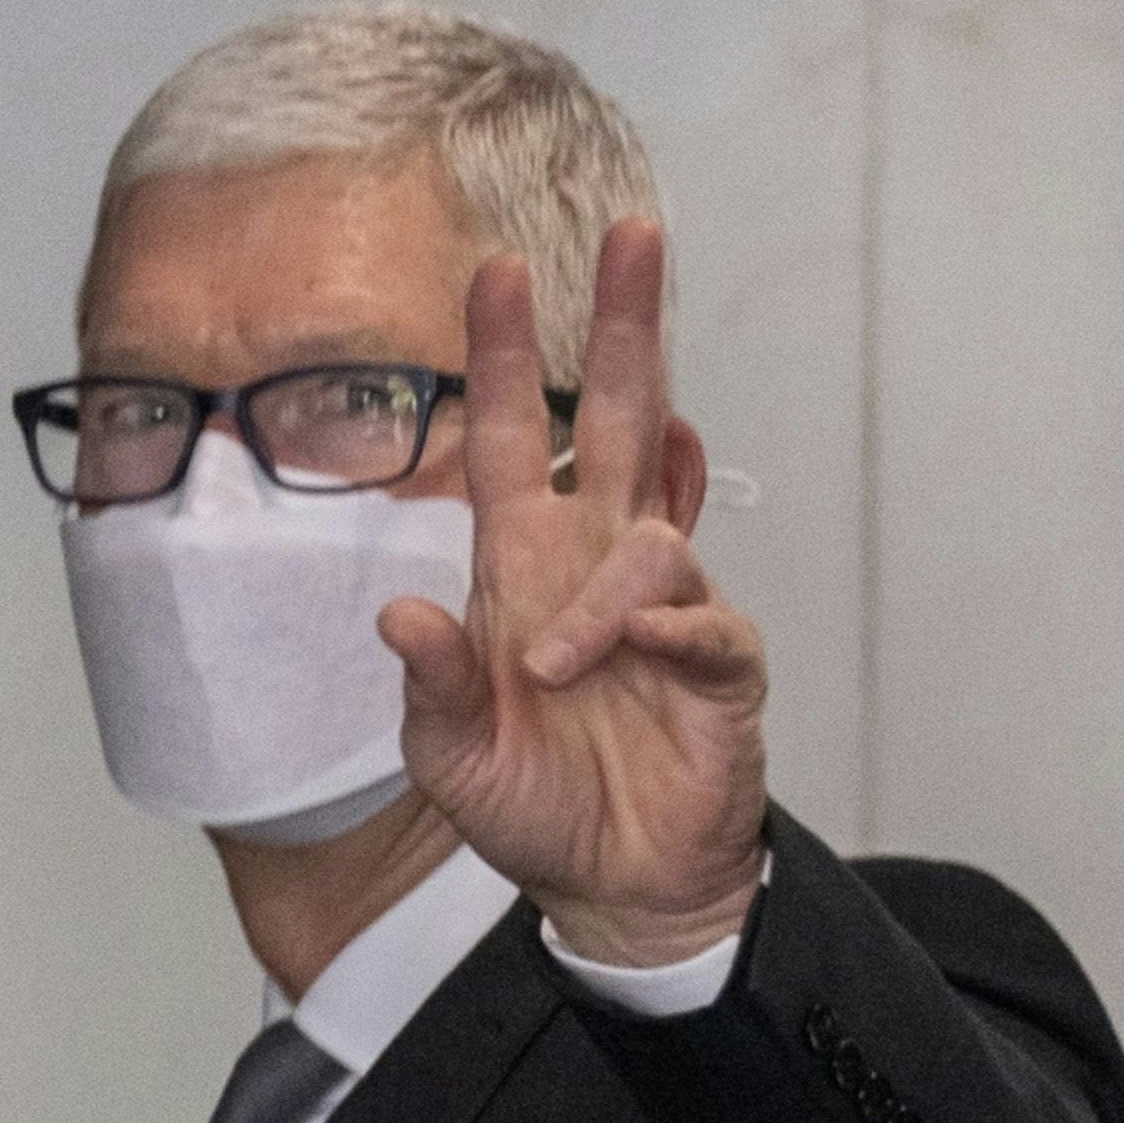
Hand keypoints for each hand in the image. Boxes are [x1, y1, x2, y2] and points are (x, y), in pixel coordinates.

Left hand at [377, 219, 767, 967]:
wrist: (614, 889)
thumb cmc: (534, 808)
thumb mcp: (451, 757)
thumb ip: (431, 687)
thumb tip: (401, 616)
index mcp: (523, 567)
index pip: (513, 438)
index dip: (506, 356)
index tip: (497, 267)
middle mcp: (596, 566)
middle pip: (621, 418)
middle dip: (628, 326)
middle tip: (636, 233)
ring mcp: (665, 609)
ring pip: (653, 534)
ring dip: (599, 594)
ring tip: (553, 669)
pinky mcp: (721, 664)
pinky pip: (706, 620)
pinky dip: (670, 630)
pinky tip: (642, 655)